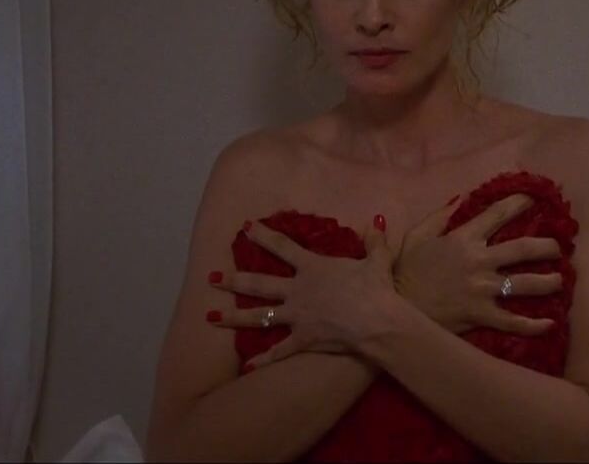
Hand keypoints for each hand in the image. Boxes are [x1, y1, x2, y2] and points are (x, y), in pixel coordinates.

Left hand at [206, 217, 398, 369]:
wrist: (378, 323)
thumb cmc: (376, 289)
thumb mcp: (378, 260)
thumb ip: (374, 241)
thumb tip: (378, 221)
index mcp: (313, 268)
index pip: (282, 247)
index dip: (263, 235)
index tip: (245, 227)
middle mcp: (298, 290)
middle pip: (259, 283)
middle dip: (233, 280)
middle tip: (212, 278)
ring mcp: (297, 316)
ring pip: (259, 316)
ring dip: (234, 317)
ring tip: (210, 317)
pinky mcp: (303, 339)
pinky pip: (279, 351)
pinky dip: (263, 359)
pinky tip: (246, 366)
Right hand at [393, 193, 563, 334]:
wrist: (394, 311)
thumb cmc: (404, 273)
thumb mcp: (416, 237)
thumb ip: (438, 216)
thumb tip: (460, 198)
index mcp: (463, 238)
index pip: (497, 215)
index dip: (518, 204)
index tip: (534, 199)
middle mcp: (478, 260)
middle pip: (523, 249)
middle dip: (546, 246)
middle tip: (559, 248)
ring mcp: (482, 289)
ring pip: (525, 284)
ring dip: (549, 282)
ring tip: (560, 281)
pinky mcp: (481, 315)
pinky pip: (513, 321)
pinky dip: (534, 324)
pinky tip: (550, 323)